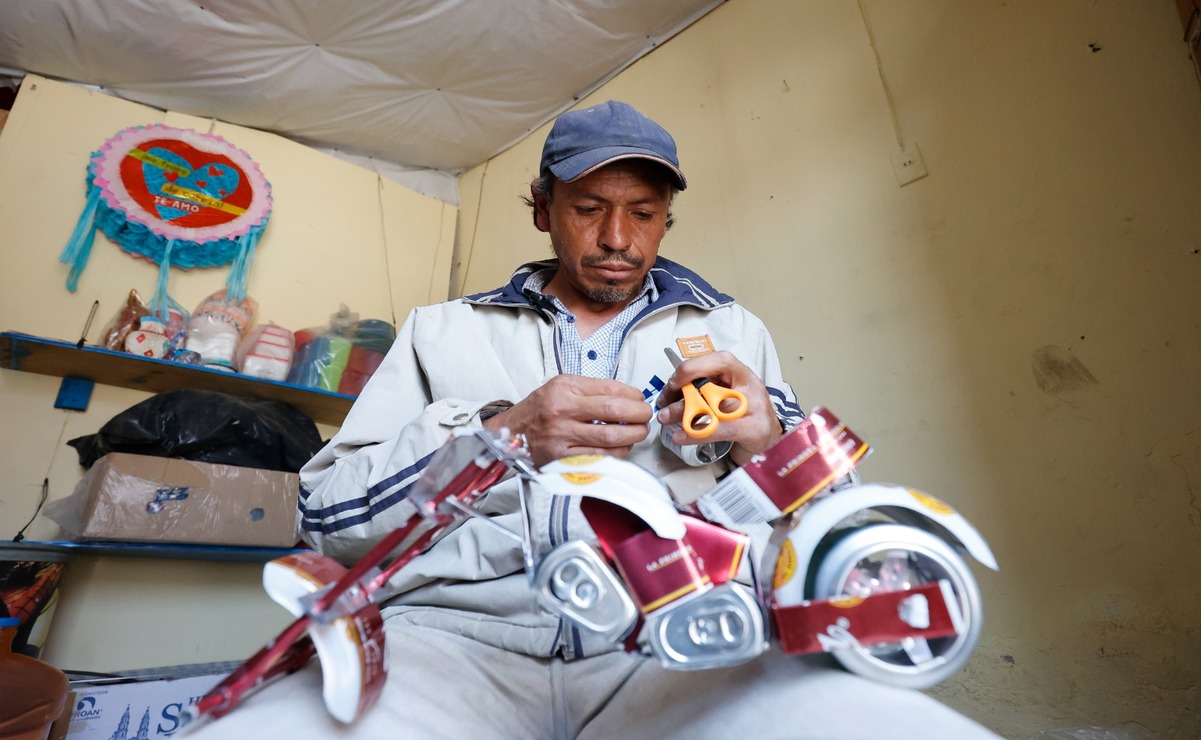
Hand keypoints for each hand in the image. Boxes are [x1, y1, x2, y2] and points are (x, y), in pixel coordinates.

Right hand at [483, 374, 652, 466]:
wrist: (510, 433)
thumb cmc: (539, 408)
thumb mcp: (560, 386)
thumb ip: (592, 389)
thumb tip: (628, 397)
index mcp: (564, 388)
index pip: (610, 389)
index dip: (633, 395)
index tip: (640, 399)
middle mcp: (562, 411)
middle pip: (615, 412)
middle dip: (639, 414)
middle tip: (646, 416)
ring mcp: (562, 437)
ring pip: (611, 438)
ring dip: (633, 436)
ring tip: (639, 432)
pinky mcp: (563, 459)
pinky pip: (600, 458)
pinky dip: (618, 453)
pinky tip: (623, 447)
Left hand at [655, 350, 782, 465]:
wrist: (771, 441)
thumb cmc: (744, 416)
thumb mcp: (727, 396)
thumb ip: (706, 388)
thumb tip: (673, 390)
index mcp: (741, 373)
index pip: (720, 360)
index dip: (694, 367)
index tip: (673, 381)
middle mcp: (750, 386)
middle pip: (713, 385)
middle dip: (683, 394)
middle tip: (664, 404)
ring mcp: (755, 407)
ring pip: (714, 407)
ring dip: (684, 412)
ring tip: (666, 418)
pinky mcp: (754, 429)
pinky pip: (719, 429)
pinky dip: (696, 433)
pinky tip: (681, 436)